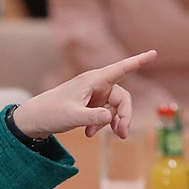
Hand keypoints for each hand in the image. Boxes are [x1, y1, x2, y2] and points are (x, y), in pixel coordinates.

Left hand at [13, 50, 152, 140]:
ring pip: (115, 108)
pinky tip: (89, 134)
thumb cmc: (50, 112)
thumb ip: (92, 117)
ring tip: (101, 135)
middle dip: (125, 115)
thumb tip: (109, 118)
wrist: (35, 120)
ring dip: (112, 122)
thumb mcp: (71, 116)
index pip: (120, 68)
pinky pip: (106, 114)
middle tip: (122, 134)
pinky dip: (102, 124)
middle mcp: (97, 85)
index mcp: (93, 80)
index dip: (138, 61)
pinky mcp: (91, 105)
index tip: (154, 53)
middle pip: (122, 97)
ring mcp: (95, 95)